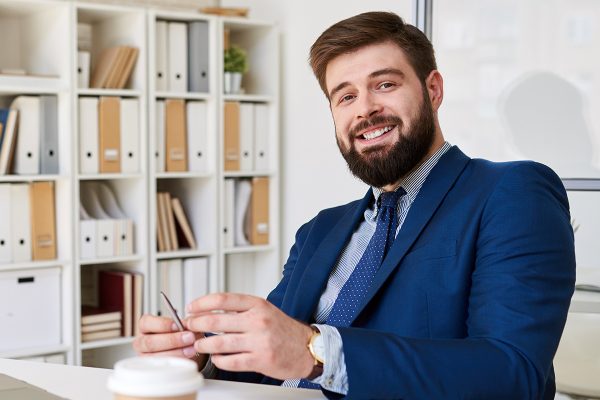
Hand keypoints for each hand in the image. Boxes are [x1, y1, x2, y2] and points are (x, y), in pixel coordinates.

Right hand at [133, 313, 207, 366]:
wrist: (185, 348)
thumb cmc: (180, 333)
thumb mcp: (182, 325)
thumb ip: (183, 323)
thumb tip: (188, 325)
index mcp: (146, 326)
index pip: (146, 323)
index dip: (162, 324)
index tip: (178, 325)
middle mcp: (142, 342)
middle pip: (149, 342)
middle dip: (172, 340)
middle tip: (189, 338)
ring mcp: (145, 357)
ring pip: (155, 357)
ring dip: (176, 353)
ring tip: (191, 349)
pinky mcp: (153, 369)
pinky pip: (162, 368)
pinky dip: (176, 363)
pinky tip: (187, 359)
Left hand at [186, 293, 314, 379]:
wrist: (307, 348)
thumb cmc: (283, 329)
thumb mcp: (264, 310)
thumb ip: (240, 309)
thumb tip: (211, 309)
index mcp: (257, 305)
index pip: (222, 300)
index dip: (202, 303)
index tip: (191, 307)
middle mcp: (257, 321)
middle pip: (215, 321)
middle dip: (196, 324)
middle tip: (189, 326)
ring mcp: (259, 341)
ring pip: (219, 343)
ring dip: (203, 345)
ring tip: (199, 345)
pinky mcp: (260, 360)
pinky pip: (230, 362)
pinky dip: (218, 360)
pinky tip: (217, 358)